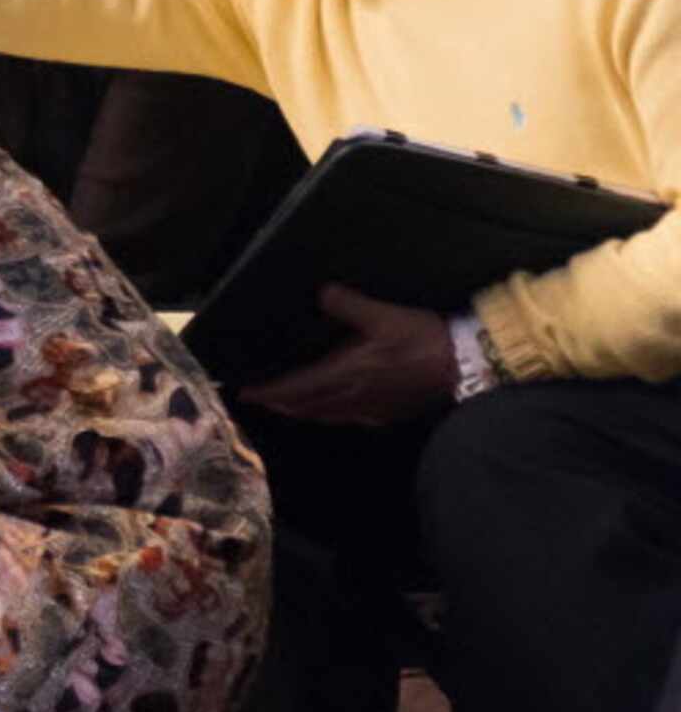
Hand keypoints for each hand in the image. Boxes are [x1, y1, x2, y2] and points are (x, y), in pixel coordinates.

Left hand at [239, 284, 457, 425]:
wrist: (465, 366)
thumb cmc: (423, 339)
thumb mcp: (384, 315)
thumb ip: (349, 305)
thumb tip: (322, 293)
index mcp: (345, 374)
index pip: (296, 388)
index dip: (269, 392)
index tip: (246, 394)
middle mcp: (351, 398)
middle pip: (305, 407)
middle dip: (280, 403)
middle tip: (261, 399)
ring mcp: (369, 410)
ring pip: (325, 415)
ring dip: (302, 411)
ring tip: (288, 404)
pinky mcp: (386, 414)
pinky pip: (347, 418)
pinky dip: (328, 414)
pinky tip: (331, 409)